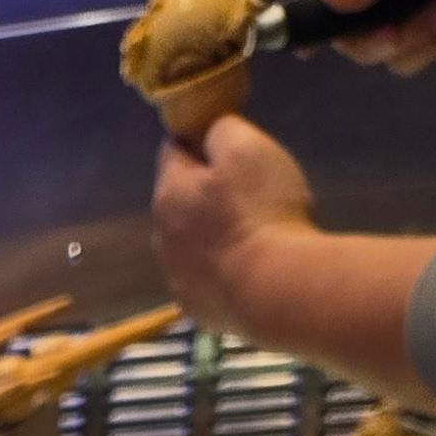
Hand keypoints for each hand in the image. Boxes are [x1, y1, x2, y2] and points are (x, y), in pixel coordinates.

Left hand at [151, 113, 316, 333]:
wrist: (273, 290)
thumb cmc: (260, 211)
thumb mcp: (247, 148)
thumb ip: (222, 130)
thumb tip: (210, 131)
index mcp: (169, 192)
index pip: (172, 150)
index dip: (197, 139)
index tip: (222, 141)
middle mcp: (161, 236)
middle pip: (179, 200)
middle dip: (204, 191)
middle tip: (245, 190)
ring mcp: (175, 276)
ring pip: (189, 241)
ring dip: (210, 232)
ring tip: (248, 232)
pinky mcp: (195, 306)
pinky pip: (204, 277)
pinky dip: (220, 268)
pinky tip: (247, 267)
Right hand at [311, 0, 435, 65]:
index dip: (314, 8)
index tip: (304, 38)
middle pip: (344, 25)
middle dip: (364, 34)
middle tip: (389, 32)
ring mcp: (406, 12)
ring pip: (371, 48)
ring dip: (401, 39)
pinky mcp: (429, 39)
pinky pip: (402, 61)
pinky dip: (421, 50)